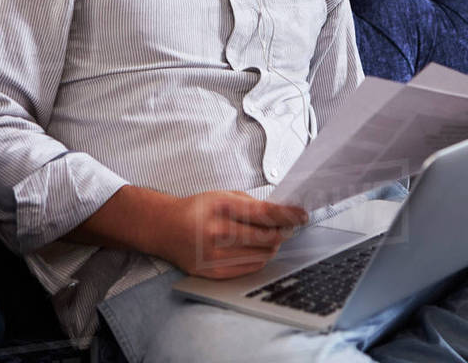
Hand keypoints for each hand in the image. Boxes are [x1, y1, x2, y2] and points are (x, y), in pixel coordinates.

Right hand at [149, 190, 307, 278]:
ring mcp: (215, 255)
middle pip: (267, 238)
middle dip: (283, 232)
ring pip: (262, 255)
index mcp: (221, 207)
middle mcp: (217, 232)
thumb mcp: (223, 195)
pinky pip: (250, 268)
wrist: (165, 228)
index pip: (265, 213)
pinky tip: (257, 250)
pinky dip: (260, 259)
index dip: (288, 215)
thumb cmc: (198, 209)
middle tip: (288, 227)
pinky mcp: (213, 272)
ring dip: (272, 246)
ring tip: (270, 237)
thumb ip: (252, 204)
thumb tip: (282, 214)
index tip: (302, 215)